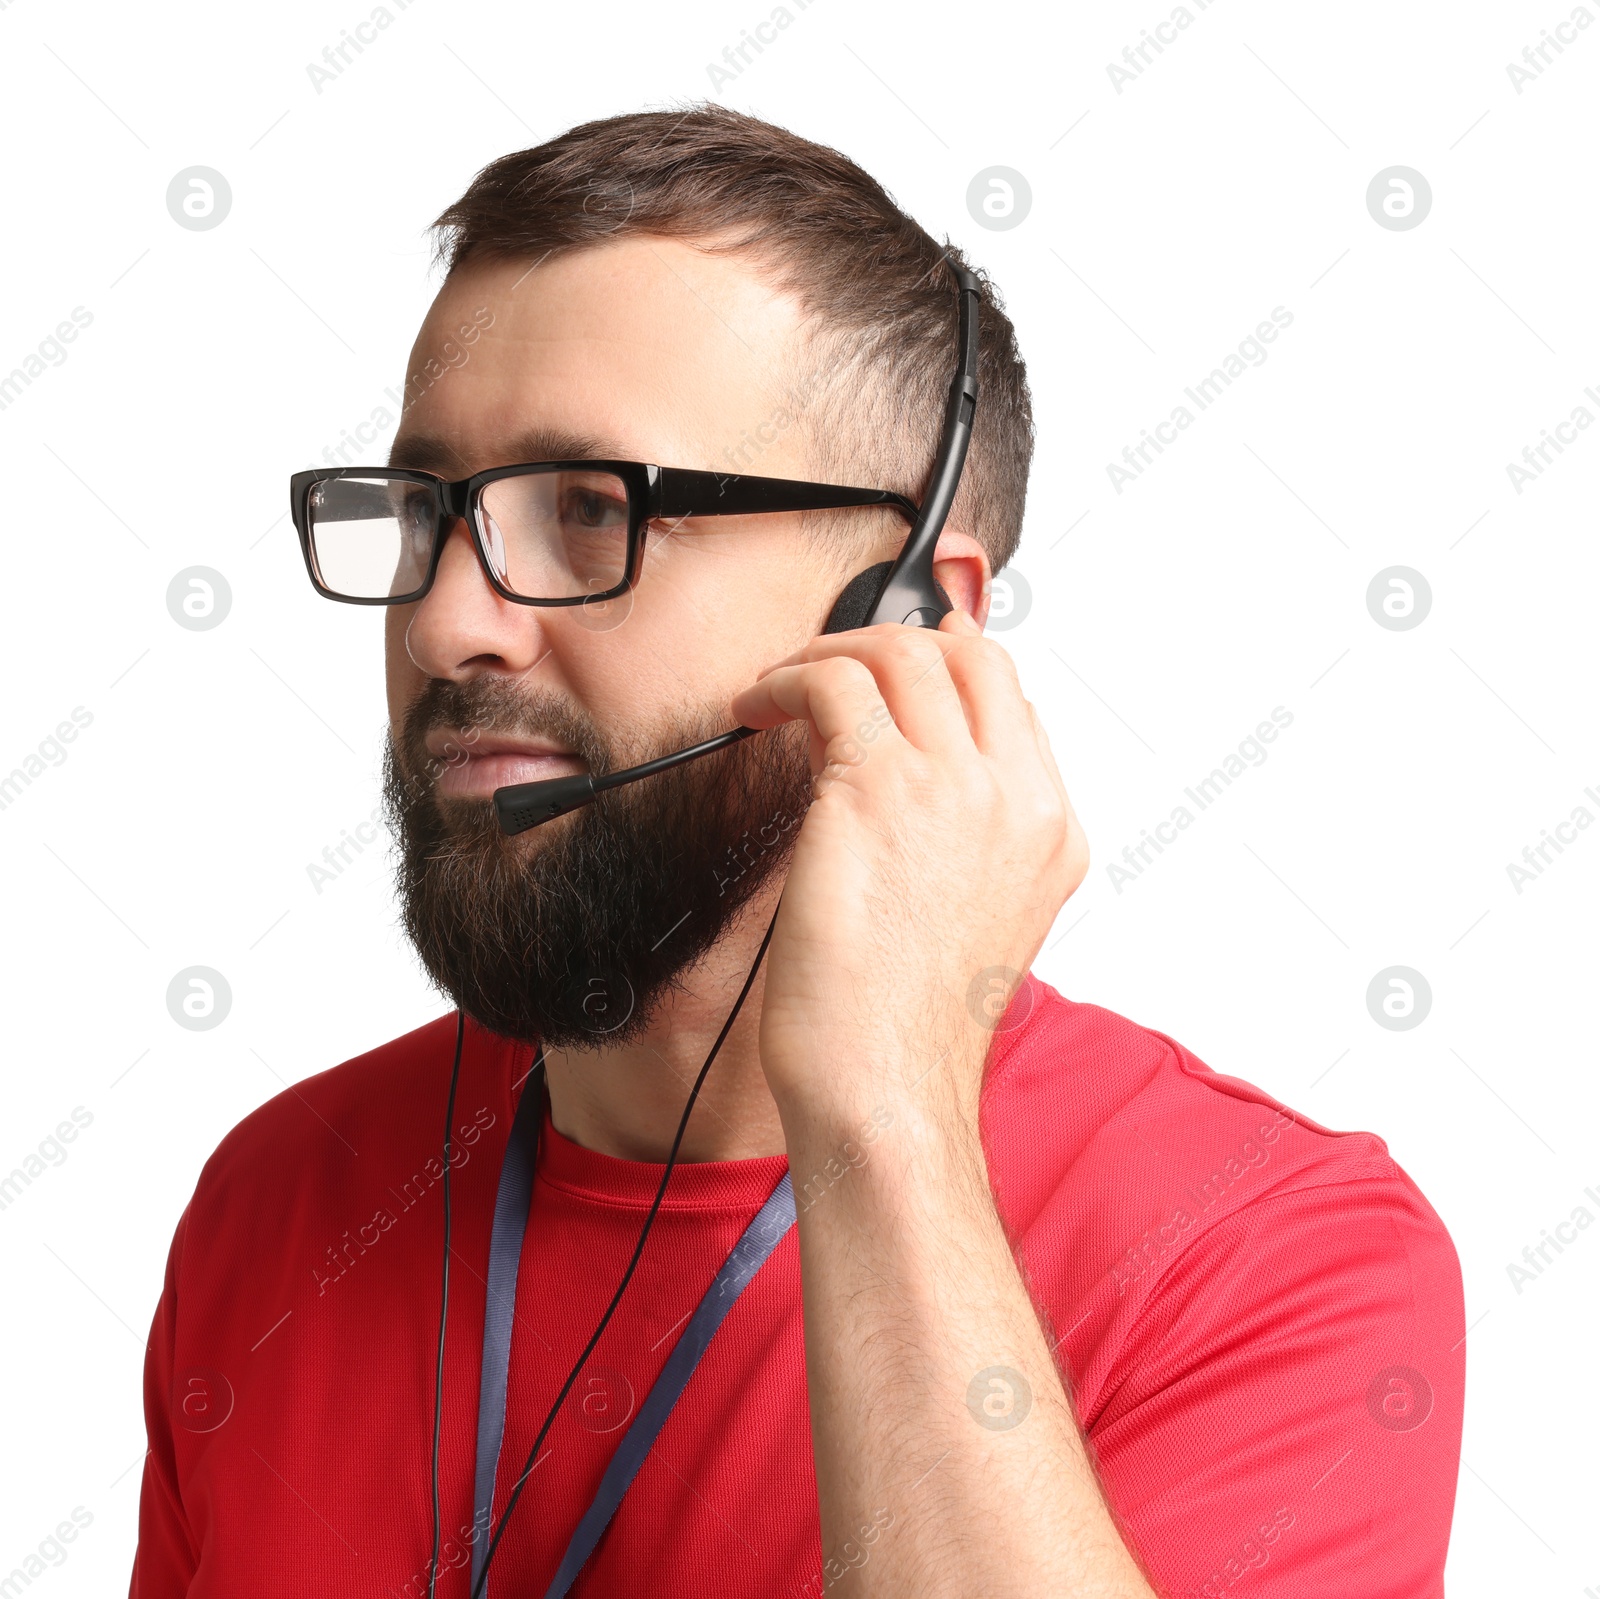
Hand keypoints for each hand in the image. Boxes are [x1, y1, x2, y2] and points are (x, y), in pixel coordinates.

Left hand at [729, 608, 1088, 1141]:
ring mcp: (955, 786)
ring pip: (901, 654)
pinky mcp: (876, 788)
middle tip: (838, 660)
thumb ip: (964, 837)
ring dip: (832, 651)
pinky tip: (759, 706)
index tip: (909, 653)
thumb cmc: (910, 1023)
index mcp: (1051, 832)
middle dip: (896, 639)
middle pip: (971, 657)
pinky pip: (833, 684)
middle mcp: (1016, 799)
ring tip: (785, 680)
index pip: (1014, 702)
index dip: (954, 663)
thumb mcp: (975, 920)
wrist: (887, 1083)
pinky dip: (787, 678)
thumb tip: (896, 767)